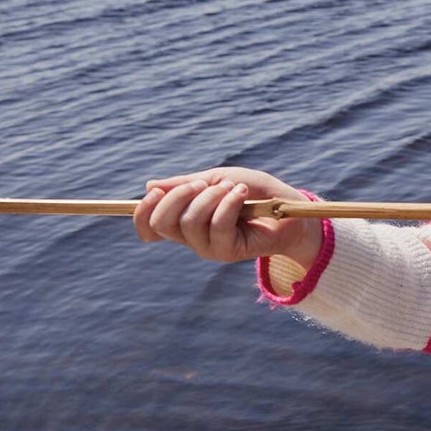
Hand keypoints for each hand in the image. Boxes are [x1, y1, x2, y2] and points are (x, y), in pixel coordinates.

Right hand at [133, 167, 323, 267]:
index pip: (149, 226)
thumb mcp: (217, 179)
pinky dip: (228, 204)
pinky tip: (242, 194)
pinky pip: (217, 226)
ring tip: (233, 188)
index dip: (142, 211)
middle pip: (162, 223)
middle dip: (177, 196)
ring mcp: (209, 247)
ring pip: (189, 222)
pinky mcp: (228, 251)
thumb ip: (185, 184)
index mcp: (184, 220)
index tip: (155, 191)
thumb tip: (149, 186)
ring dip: (210, 197)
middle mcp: (192, 237)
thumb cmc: (254, 192)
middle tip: (203, 183)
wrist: (289, 207)